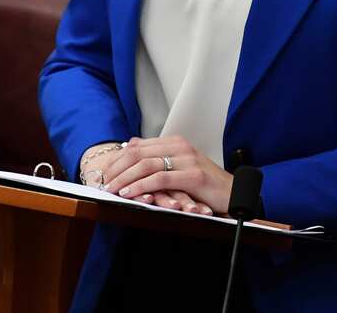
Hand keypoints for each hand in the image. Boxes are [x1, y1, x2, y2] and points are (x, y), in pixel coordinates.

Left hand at [102, 136, 232, 214]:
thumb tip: (131, 146)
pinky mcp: (194, 176)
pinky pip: (160, 179)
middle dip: (116, 168)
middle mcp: (180, 146)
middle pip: (138, 153)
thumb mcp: (180, 167)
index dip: (116, 159)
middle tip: (101, 182)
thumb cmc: (206, 184)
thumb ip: (159, 157)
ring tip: (111, 189)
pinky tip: (130, 193)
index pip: (137, 146)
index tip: (102, 173)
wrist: (236, 192)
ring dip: (124, 178)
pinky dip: (141, 186)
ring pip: (146, 165)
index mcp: (174, 142)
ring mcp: (187, 159)